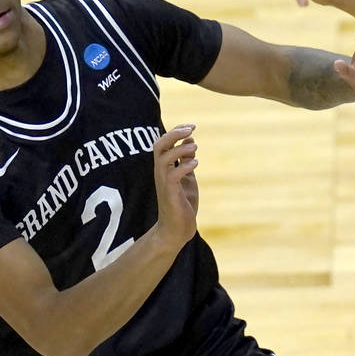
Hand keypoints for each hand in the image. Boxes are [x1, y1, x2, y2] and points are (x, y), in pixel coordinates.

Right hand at [151, 124, 199, 249]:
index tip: (191, 126)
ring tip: (195, 147)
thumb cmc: (181, 203)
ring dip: (180, 149)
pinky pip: (172, 176)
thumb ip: (186, 160)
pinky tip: (195, 163)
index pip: (163, 143)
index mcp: (164, 168)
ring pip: (163, 159)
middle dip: (173, 134)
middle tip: (191, 128)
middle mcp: (161, 173)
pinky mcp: (170, 193)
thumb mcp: (187, 177)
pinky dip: (184, 166)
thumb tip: (190, 140)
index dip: (175, 132)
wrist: (177, 229)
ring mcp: (164, 183)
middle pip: (159, 146)